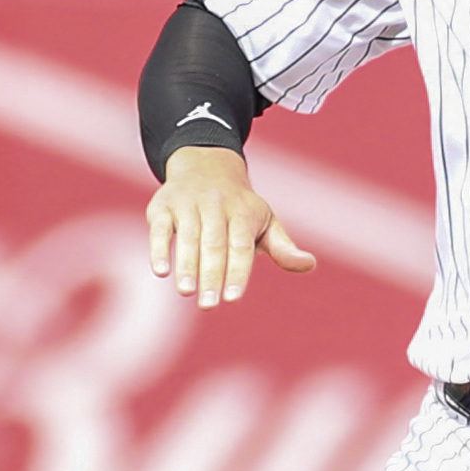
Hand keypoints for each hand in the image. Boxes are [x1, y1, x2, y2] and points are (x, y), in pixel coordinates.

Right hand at [147, 145, 313, 308]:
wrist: (206, 165)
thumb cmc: (240, 207)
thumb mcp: (265, 222)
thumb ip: (283, 248)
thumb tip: (309, 265)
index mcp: (243, 213)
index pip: (240, 247)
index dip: (237, 272)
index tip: (232, 298)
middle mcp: (216, 206)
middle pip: (214, 244)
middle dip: (211, 275)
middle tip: (208, 305)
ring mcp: (188, 204)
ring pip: (187, 236)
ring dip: (186, 265)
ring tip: (186, 291)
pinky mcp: (163, 206)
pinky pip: (160, 228)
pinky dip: (159, 248)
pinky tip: (161, 271)